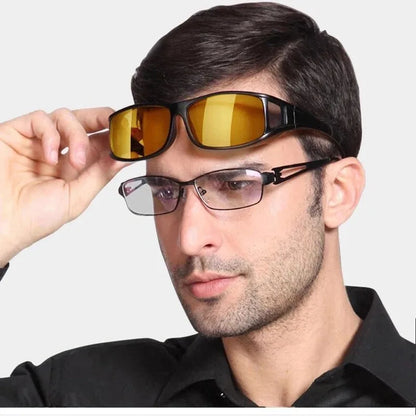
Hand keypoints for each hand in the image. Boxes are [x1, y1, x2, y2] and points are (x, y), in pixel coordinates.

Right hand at [0, 107, 126, 265]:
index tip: (135, 136)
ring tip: (76, 161)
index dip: (117, 136)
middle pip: (86, 122)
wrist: (0, 225)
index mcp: (77, 168)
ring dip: (77, 136)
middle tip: (119, 124)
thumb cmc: (33, 218)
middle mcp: (60, 151)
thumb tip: (125, 156)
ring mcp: (39, 141)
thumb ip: (100, 175)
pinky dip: (50, 134)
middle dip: (105, 119)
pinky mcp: (17, 133)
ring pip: (66, 117)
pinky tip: (51, 156)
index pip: (101, 143)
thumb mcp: (76, 198)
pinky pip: (40, 119)